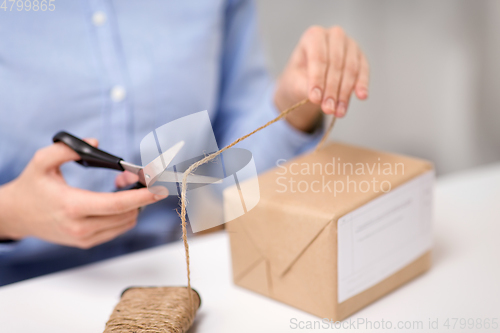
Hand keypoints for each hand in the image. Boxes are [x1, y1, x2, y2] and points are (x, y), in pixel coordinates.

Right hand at [0, 140, 166, 248]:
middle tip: (135, 177)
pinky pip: (117, 229)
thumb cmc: (31, 187)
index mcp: (72, 206)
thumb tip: (95, 142)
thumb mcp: (42, 162)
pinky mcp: (87, 242)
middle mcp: (81, 227)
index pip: (116, 205)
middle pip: (127, 214)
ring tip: (122, 185)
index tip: (159, 189)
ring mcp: (85, 238)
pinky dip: (124, 213)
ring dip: (133, 204)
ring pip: (126, 223)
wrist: (17, 215)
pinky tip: (116, 199)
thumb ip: (67, 149)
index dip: (142, 196)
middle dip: (140, 195)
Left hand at [274, 25, 369, 131]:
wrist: (309, 79)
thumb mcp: (294, 81)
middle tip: (328, 109)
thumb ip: (305, 87)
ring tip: (339, 112)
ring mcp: (350, 44)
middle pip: (335, 64)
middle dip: (331, 90)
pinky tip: (361, 96)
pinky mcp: (360, 56)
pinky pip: (363, 70)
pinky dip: (361, 84)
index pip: (318, 58)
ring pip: (350, 69)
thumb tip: (318, 98)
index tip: (315, 99)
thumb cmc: (299, 77)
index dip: (317, 79)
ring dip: (345, 93)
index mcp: (313, 35)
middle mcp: (334, 35)